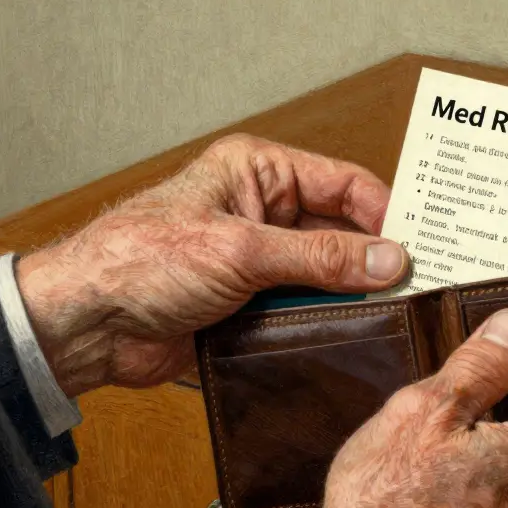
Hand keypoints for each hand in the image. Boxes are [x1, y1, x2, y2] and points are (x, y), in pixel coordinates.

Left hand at [13, 134, 410, 396]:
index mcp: (258, 172)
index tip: (422, 245)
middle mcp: (263, 210)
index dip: (386, 213)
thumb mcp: (241, 252)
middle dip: (374, 258)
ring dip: (350, 294)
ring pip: (327, 274)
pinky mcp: (252, 302)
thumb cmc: (140, 261)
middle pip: (342, 230)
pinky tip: (351, 334)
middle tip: (417, 285)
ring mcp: (258, 259)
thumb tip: (388, 260)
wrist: (86, 325)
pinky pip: (305, 308)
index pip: (344, 183)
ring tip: (391, 313)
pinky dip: (326, 321)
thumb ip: (320, 257)